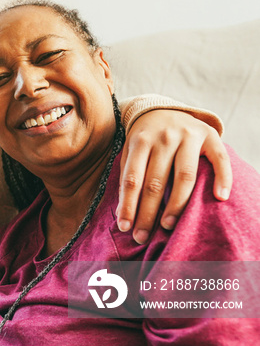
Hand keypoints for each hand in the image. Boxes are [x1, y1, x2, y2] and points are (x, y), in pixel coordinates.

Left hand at [117, 110, 232, 243]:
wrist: (164, 109)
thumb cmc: (144, 140)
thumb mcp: (129, 151)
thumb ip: (127, 176)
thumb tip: (123, 213)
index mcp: (140, 141)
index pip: (132, 179)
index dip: (128, 204)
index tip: (124, 227)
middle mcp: (164, 137)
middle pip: (156, 182)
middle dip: (148, 212)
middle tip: (142, 236)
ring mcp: (189, 136)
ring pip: (184, 175)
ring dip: (176, 204)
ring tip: (168, 225)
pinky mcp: (210, 136)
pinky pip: (219, 159)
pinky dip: (222, 178)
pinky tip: (219, 198)